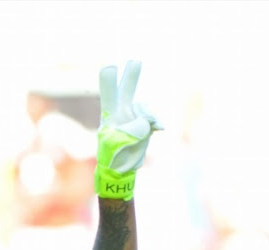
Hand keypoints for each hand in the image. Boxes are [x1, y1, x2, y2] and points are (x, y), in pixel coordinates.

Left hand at [95, 60, 161, 199]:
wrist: (121, 170)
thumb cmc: (113, 158)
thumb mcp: (118, 145)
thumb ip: (132, 129)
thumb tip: (146, 122)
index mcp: (109, 116)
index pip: (109, 95)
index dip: (109, 82)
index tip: (109, 68)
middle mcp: (121, 113)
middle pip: (126, 90)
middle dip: (131, 76)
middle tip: (135, 61)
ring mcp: (134, 118)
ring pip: (145, 108)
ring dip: (149, 117)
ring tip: (147, 130)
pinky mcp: (145, 125)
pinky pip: (154, 118)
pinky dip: (157, 122)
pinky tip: (160, 129)